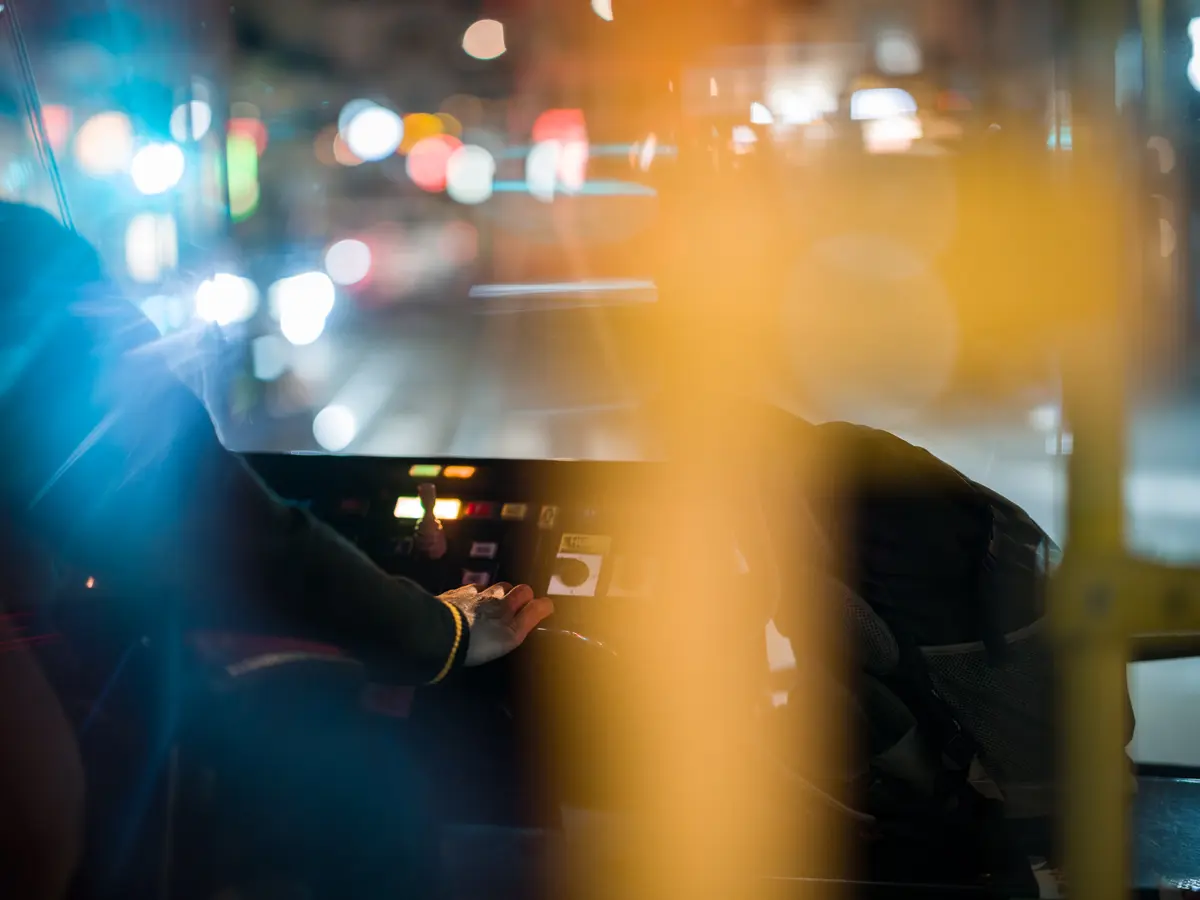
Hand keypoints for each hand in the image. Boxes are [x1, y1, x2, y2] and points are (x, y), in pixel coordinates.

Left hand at [437, 583, 553, 665]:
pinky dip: (471, 596)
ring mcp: (471, 594)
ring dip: (493, 595)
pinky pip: (467, 591)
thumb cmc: (480, 641)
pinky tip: (466, 605)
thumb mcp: (511, 636)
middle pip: (509, 587)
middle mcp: (493, 596)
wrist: (440, 634)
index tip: (539, 609)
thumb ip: (529, 617)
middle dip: (515, 595)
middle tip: (512, 609)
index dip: (535, 602)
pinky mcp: (453, 596)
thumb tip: (546, 604)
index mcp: (508, 606)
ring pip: (489, 588)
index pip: (528, 594)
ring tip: (488, 608)